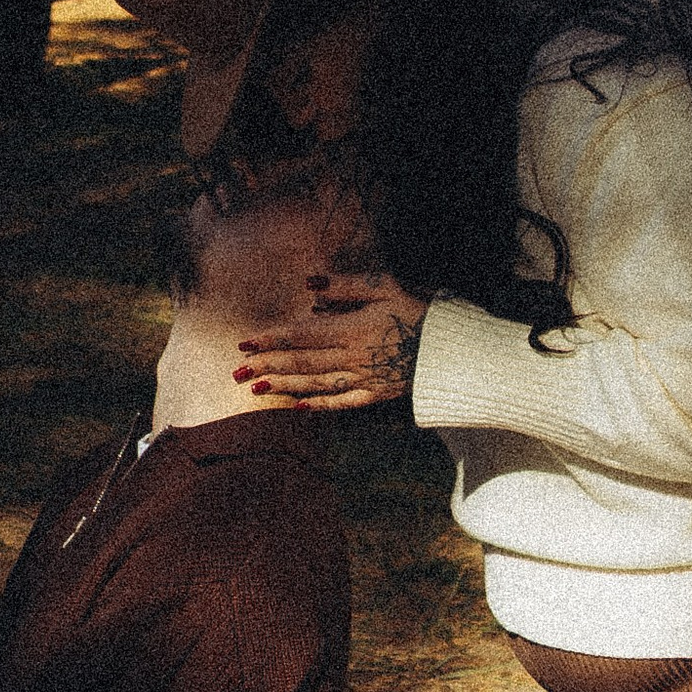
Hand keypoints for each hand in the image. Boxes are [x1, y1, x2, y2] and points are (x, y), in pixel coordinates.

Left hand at [235, 273, 428, 409]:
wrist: (454, 349)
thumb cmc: (419, 310)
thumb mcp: (384, 286)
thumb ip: (344, 286)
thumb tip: (308, 284)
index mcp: (351, 329)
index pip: (300, 335)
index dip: (270, 339)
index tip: (244, 344)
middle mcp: (351, 358)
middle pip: (301, 362)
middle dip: (267, 366)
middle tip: (236, 372)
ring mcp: (362, 380)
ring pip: (314, 384)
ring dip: (283, 385)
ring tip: (256, 389)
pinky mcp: (375, 395)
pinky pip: (341, 403)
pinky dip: (318, 405)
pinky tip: (298, 407)